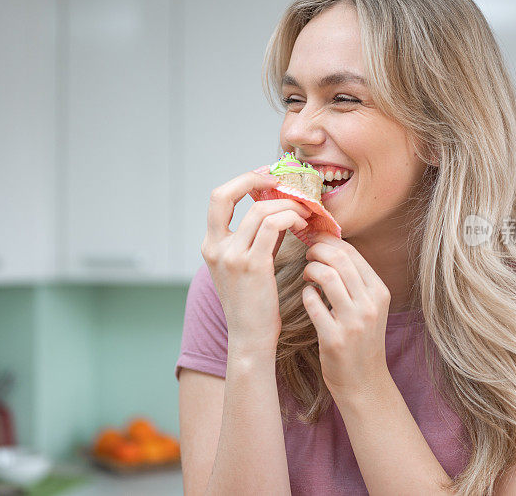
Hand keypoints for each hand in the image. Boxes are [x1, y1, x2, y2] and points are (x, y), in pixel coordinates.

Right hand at [201, 170, 311, 354]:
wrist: (251, 339)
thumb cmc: (255, 305)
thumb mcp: (249, 267)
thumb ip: (258, 238)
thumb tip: (279, 210)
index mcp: (211, 246)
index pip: (217, 198)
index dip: (241, 181)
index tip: (266, 177)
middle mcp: (215, 248)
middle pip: (224, 194)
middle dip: (252, 180)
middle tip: (281, 182)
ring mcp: (230, 256)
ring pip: (259, 209)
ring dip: (285, 204)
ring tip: (303, 211)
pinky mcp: (252, 265)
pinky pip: (273, 225)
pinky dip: (290, 217)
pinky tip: (302, 224)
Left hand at [301, 232, 391, 399]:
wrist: (364, 381)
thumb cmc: (361, 338)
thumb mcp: (369, 306)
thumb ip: (355, 280)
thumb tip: (330, 246)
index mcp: (380, 292)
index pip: (352, 253)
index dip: (328, 240)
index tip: (314, 239)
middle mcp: (370, 304)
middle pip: (339, 260)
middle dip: (317, 250)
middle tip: (307, 253)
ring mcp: (354, 322)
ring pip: (327, 277)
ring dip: (310, 270)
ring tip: (306, 274)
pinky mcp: (335, 338)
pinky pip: (313, 303)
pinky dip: (306, 294)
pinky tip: (307, 295)